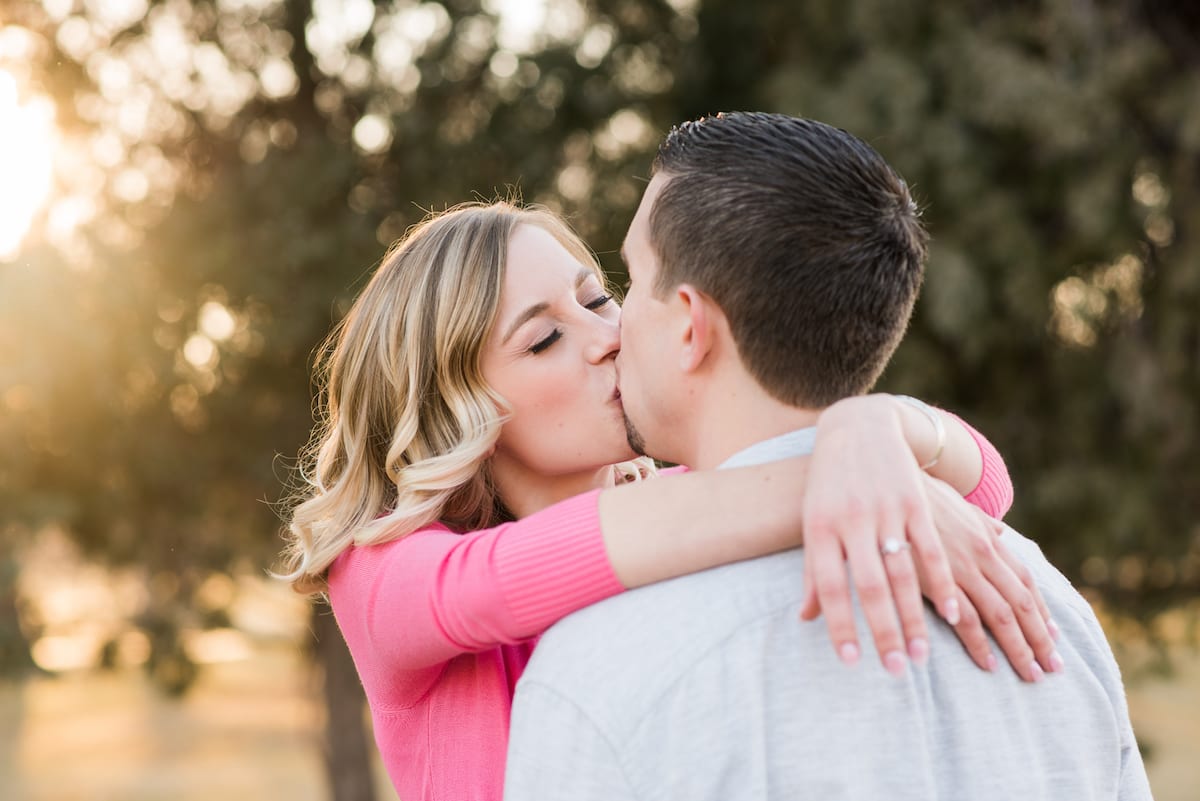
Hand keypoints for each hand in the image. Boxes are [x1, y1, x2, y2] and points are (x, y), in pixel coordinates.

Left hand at [799, 396, 960, 674]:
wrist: (857, 428)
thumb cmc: (829, 485)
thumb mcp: (814, 522)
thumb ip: (814, 571)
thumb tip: (807, 618)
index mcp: (820, 528)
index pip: (827, 585)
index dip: (838, 624)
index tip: (852, 661)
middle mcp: (852, 520)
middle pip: (868, 585)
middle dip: (882, 631)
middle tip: (894, 669)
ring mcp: (885, 509)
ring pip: (902, 573)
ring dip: (914, 617)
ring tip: (919, 655)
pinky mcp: (915, 502)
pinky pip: (931, 548)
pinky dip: (942, 582)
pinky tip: (954, 613)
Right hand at [920, 475, 1061, 680]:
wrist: (889, 482)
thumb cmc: (921, 494)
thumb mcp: (959, 504)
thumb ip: (982, 520)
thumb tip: (1000, 529)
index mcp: (989, 540)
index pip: (1025, 582)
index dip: (1042, 611)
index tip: (1052, 636)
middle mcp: (983, 556)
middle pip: (1021, 605)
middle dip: (1040, 639)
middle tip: (1054, 668)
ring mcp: (962, 569)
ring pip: (1002, 616)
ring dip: (1019, 648)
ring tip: (1031, 674)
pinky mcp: (938, 581)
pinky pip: (966, 620)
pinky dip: (980, 644)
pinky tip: (989, 663)